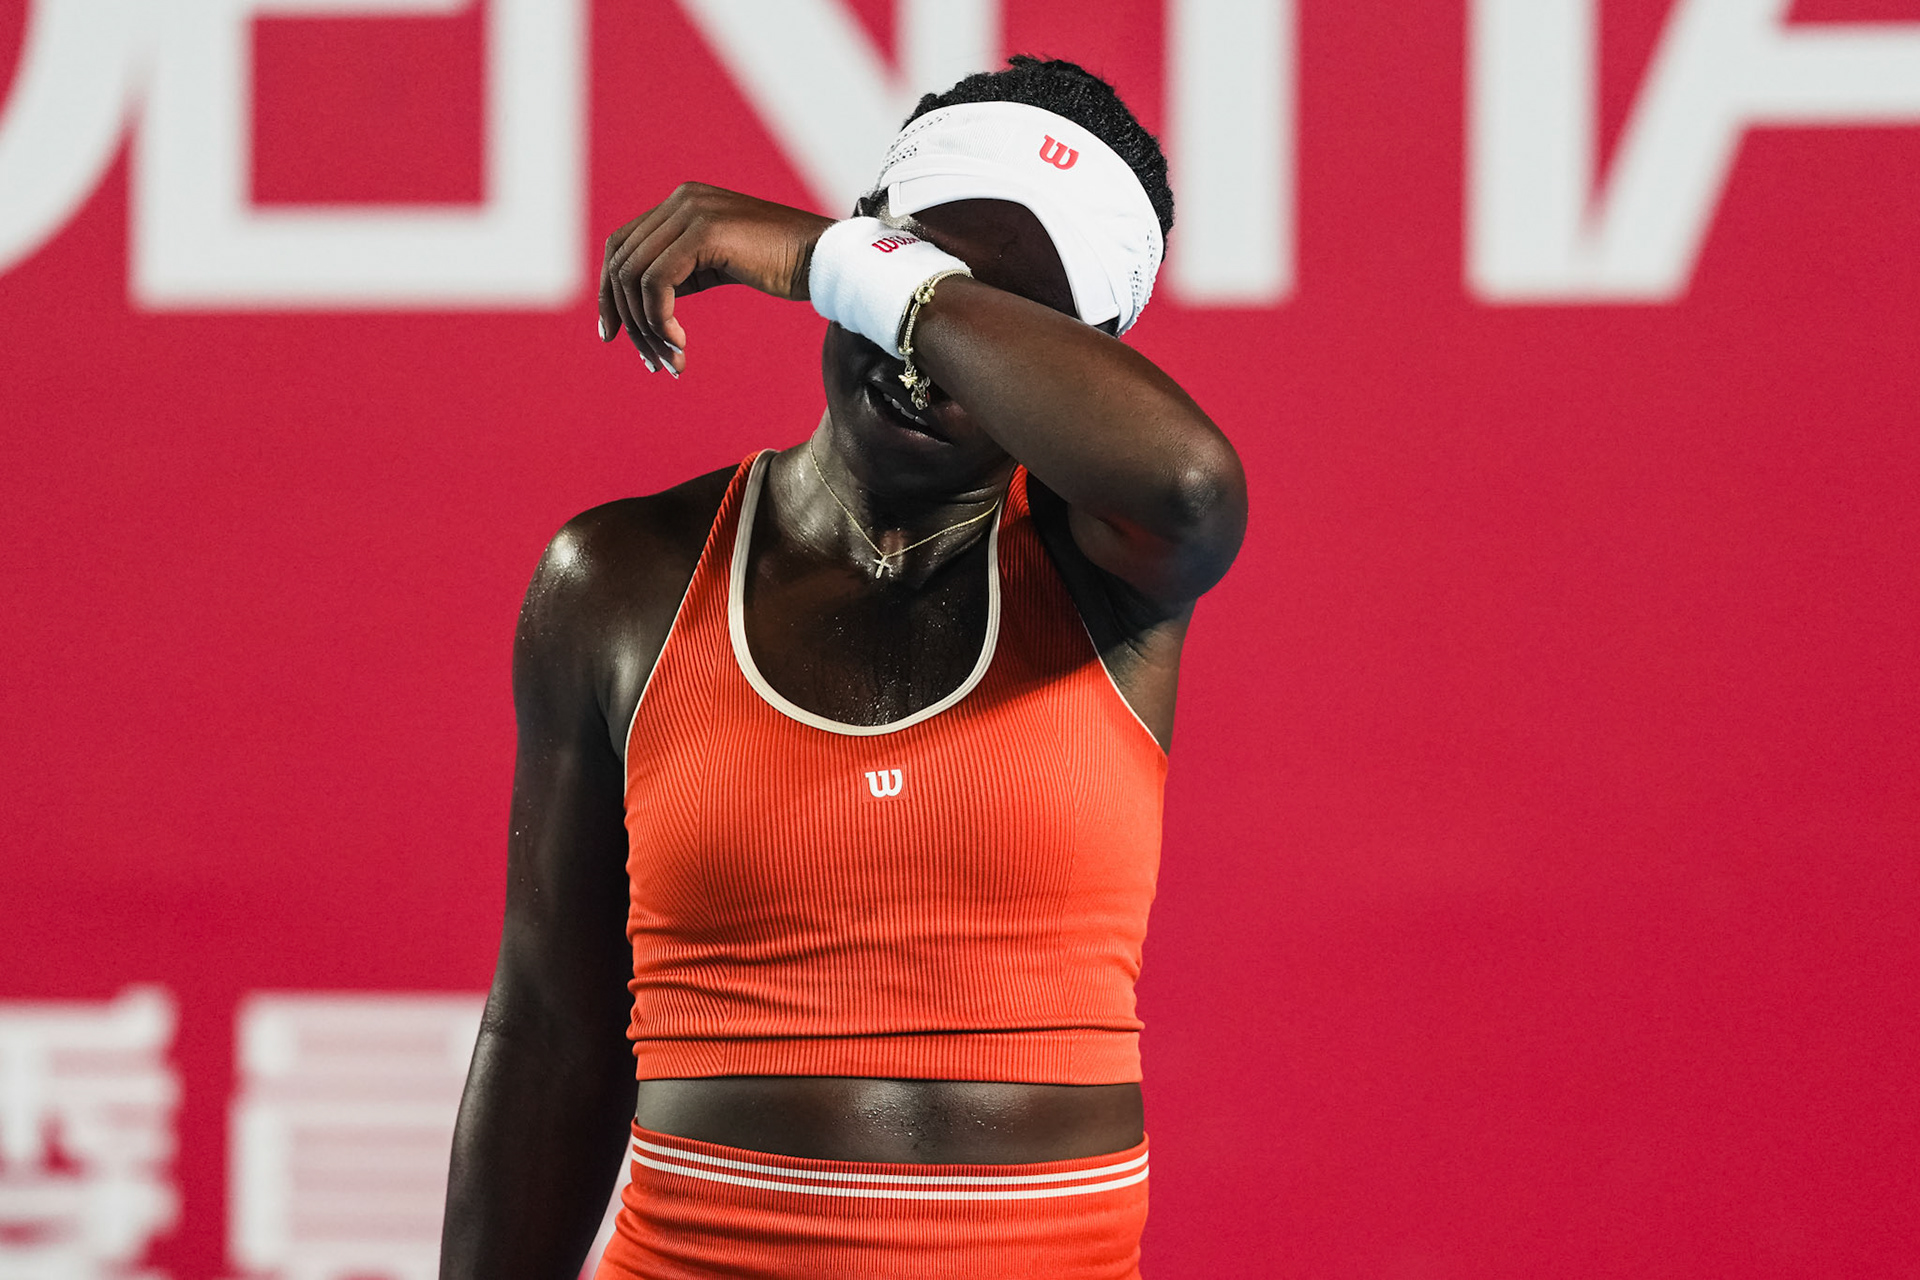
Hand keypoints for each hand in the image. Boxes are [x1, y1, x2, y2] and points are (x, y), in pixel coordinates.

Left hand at [598, 182, 835, 373]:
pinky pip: (657, 284)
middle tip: (648, 360)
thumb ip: (679, 272)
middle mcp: (680, 201)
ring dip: (647, 328)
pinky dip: (660, 320)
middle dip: (626, 318)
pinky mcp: (704, 233)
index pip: (621, 247)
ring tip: (671, 360)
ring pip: (634, 277)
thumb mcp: (717, 265)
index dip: (609, 293)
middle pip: (620, 263)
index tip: (614, 335)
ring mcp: (691, 212)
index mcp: (680, 203)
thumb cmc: (781, 267)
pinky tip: (682, 344)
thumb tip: (641, 304)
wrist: (824, 260)